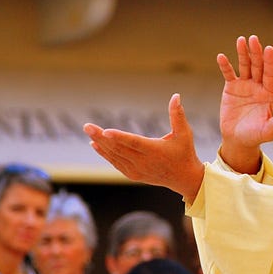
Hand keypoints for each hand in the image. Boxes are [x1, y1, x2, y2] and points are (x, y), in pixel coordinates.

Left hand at [84, 94, 204, 200]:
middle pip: (119, 148)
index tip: (105, 131)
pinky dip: (105, 154)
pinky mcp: (133, 175)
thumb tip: (176, 95)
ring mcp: (137, 170)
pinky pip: (116, 163)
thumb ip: (178, 115)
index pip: (134, 143)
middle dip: (101, 136)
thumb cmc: (184, 152)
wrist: (184, 178)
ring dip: (100, 144)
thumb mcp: (185, 133)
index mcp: (156, 151)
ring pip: (115, 156)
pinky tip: (96, 144)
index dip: (119, 137)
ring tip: (89, 131)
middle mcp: (144, 162)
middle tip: (87, 126)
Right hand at [217, 35, 272, 172]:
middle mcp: (259, 86)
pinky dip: (225, 66)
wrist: (237, 139)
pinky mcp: (232, 88)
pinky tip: (222, 57)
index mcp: (269, 94)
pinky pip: (229, 74)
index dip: (270, 62)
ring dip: (243, 53)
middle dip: (256, 53)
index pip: (271, 74)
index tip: (269, 49)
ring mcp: (245, 85)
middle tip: (254, 39)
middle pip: (258, 66)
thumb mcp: (267, 132)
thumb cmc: (255, 136)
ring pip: (245, 66)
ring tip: (241, 40)